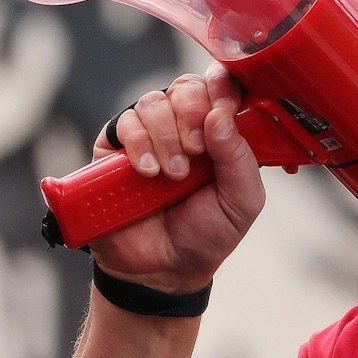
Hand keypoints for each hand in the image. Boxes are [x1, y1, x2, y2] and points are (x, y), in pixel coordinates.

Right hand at [86, 67, 265, 293]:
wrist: (163, 270)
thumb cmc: (206, 234)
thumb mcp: (241, 202)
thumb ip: (240, 159)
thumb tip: (220, 115)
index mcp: (221, 134)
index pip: (223, 87)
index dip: (224, 88)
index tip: (225, 107)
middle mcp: (185, 127)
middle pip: (188, 86)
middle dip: (194, 114)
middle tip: (197, 151)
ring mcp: (150, 135)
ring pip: (155, 101)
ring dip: (167, 135)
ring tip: (173, 174)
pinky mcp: (115, 149)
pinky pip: (125, 122)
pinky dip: (139, 143)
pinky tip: (148, 173)